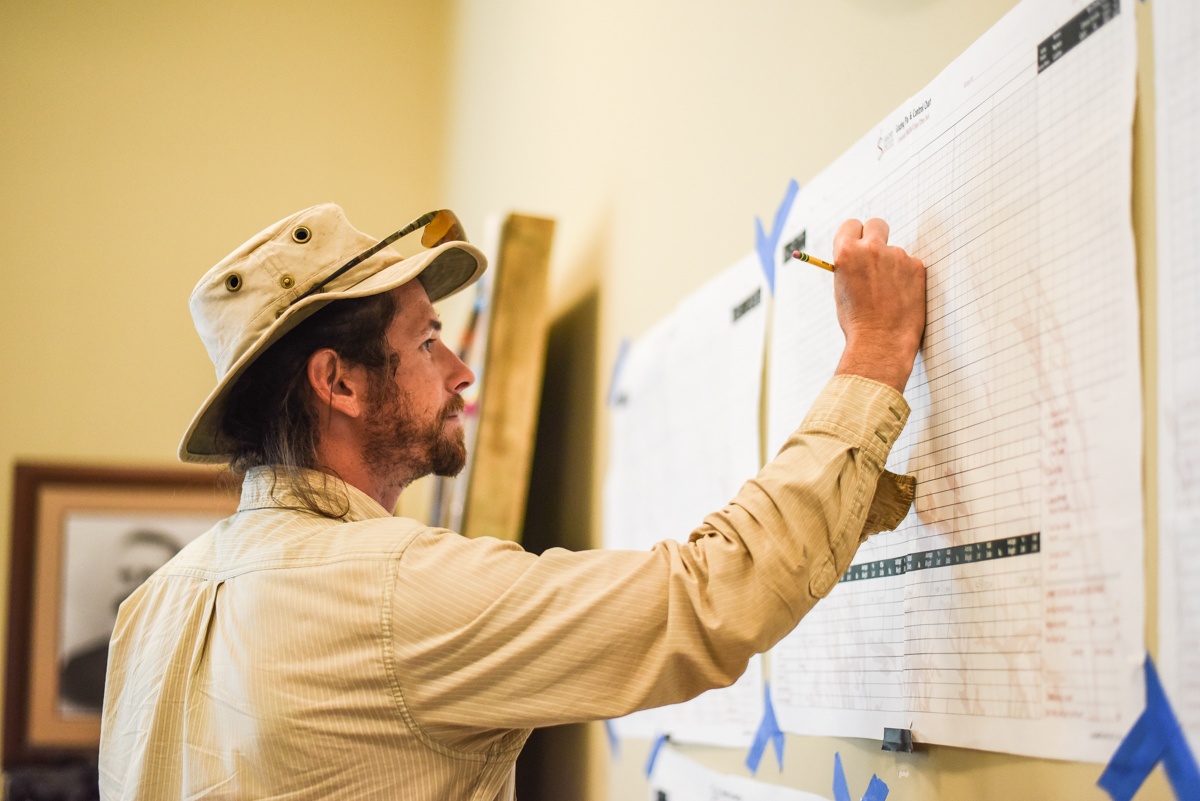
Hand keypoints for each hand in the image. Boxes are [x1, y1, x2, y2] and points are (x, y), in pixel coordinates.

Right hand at [830, 218, 925, 392]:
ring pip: (895, 252)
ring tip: (888, 295)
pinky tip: (901, 298)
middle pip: (877, 224)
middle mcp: (872, 249)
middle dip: (876, 234)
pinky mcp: (917, 267)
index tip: (858, 243)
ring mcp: (897, 256)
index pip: (851, 224)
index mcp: (847, 253)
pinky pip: (911, 266)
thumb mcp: (841, 289)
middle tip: (877, 254)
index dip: (854, 234)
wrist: (881, 342)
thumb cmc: (857, 321)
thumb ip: (850, 265)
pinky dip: (907, 278)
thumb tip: (858, 253)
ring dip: (893, 266)